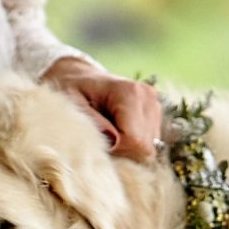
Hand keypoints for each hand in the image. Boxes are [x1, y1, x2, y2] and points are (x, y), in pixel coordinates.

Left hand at [41, 57, 162, 161]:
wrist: (80, 78)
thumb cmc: (72, 90)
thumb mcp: (72, 103)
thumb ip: (92, 121)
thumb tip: (114, 140)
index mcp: (129, 92)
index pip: (134, 139)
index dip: (115, 149)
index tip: (97, 141)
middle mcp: (148, 98)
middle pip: (144, 147)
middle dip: (121, 151)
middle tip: (100, 139)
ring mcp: (155, 106)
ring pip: (148, 149)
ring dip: (126, 148)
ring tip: (107, 132)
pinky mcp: (155, 115)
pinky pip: (148, 145)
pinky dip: (131, 145)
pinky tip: (116, 132)